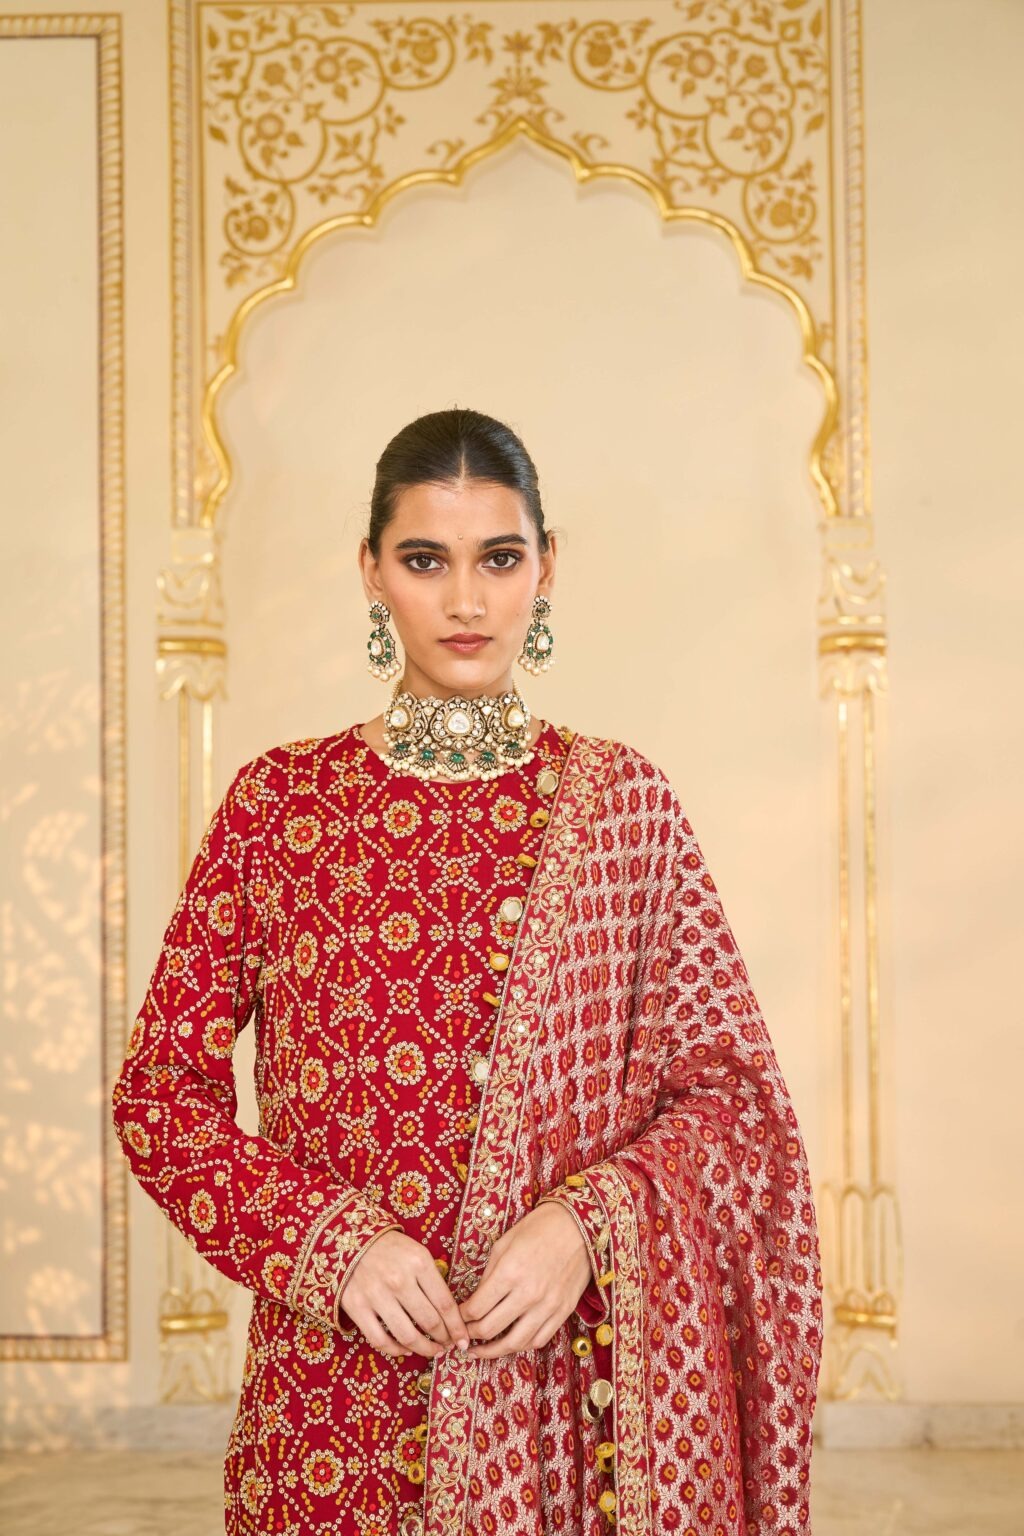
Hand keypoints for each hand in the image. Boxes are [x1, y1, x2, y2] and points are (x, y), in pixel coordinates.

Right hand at [337, 1230, 470, 1359]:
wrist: (350, 1239)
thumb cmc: (390, 1248)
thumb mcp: (417, 1253)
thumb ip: (432, 1279)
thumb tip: (450, 1313)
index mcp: (419, 1263)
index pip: (445, 1303)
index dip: (457, 1327)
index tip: (463, 1339)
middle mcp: (399, 1280)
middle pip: (429, 1322)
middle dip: (443, 1339)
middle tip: (448, 1345)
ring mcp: (376, 1295)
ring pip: (407, 1335)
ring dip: (424, 1349)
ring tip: (432, 1351)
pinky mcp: (357, 1307)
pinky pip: (380, 1340)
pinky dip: (397, 1350)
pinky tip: (407, 1349)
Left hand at [458, 1202, 590, 1358]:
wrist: (577, 1225)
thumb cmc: (538, 1229)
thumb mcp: (504, 1244)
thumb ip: (488, 1275)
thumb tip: (476, 1301)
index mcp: (509, 1273)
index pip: (476, 1309)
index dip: (461, 1317)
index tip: (458, 1316)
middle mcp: (528, 1294)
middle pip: (490, 1329)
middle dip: (471, 1335)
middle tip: (463, 1336)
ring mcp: (548, 1306)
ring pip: (514, 1343)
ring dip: (493, 1351)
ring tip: (481, 1351)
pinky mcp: (563, 1311)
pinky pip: (539, 1340)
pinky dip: (521, 1345)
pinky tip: (510, 1342)